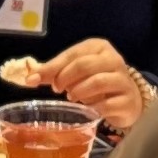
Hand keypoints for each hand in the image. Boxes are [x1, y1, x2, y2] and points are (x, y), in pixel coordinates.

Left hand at [32, 34, 148, 132]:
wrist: (128, 99)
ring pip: (97, 81)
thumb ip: (55, 73)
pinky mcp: (127, 100)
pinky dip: (93, 108)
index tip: (34, 80)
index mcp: (98, 47)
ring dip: (79, 91)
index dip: (52, 67)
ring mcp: (123, 79)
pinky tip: (88, 110)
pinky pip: (107, 104)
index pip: (72, 54)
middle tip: (57, 89)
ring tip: (72, 97)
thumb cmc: (97, 81)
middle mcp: (113, 59)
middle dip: (65, 78)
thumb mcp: (76, 72)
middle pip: (84, 65)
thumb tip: (29, 79)